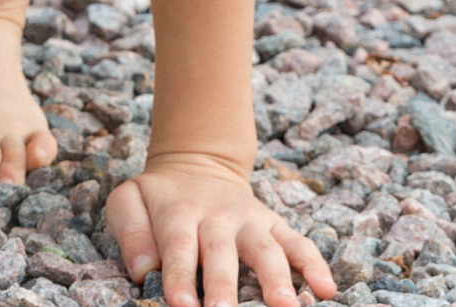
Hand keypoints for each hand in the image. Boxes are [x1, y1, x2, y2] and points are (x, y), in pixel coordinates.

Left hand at [104, 153, 335, 306]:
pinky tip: (326, 289)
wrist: (196, 163)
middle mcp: (218, 217)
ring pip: (266, 249)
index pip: (179, 247)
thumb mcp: (128, 200)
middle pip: (223, 254)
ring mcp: (250, 221)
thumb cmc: (158, 196)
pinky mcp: (274, 224)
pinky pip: (298, 242)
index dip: (181, 277)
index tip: (182, 304)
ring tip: (287, 306)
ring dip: (277, 279)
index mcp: (179, 212)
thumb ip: (130, 232)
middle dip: (225, 287)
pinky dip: (314, 264)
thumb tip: (144, 270)